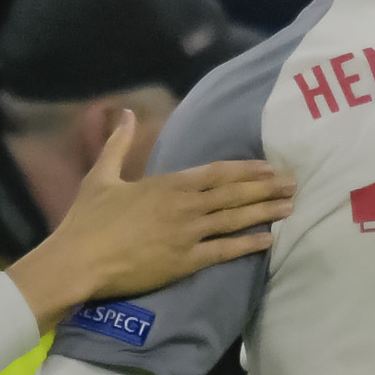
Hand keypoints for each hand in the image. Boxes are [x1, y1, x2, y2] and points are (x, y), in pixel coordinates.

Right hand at [8, 118, 295, 324]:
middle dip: (266, 187)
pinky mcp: (184, 262)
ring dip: (265, 212)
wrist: (79, 260)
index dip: (246, 169)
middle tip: (295, 183)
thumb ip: (119, 143)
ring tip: (291, 206)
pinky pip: (223, 252)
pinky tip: (268, 241)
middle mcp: (184, 206)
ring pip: (235, 219)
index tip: (269, 166)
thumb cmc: (88, 220)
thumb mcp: (102, 175)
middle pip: (234, 193)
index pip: (217, 173)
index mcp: (167, 184)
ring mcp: (187, 234)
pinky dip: (247, 245)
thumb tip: (127, 112)